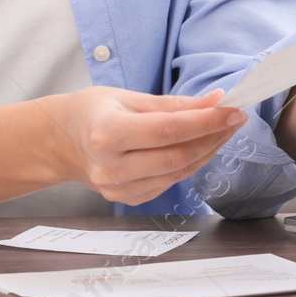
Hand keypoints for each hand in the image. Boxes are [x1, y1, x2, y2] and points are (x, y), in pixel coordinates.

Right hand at [44, 87, 246, 204]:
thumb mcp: (127, 97)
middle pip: (178, 156)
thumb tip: (214, 102)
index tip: (232, 110)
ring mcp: (119, 189)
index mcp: (107, 134)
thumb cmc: (91, 112)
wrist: (60, 142)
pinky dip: (191, 164)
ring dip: (208, 151)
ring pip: (178, 173)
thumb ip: (171, 104)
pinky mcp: (128, 199)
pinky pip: (169, 182)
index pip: (169, 131)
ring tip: (224, 130)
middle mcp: (111, 167)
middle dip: (213, 137)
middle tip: (235, 118)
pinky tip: (201, 146)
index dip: (206, 122)